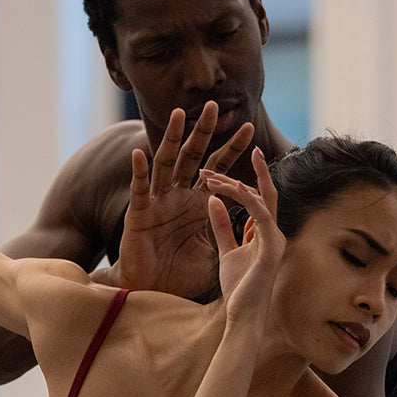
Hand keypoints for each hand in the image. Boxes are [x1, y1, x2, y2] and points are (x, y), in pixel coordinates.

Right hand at [117, 103, 253, 297]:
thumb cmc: (179, 274)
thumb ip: (229, 236)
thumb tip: (258, 232)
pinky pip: (140, 189)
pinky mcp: (139, 214)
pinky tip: (138, 153)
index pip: (219, 169)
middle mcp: (178, 194)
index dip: (233, 149)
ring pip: (166, 162)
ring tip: (179, 114)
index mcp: (197, 202)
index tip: (251, 129)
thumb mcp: (212, 253)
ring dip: (172, 138)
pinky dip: (138, 171)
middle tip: (215, 106)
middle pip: (193, 156)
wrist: (151, 291)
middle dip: (204, 131)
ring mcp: (157, 201)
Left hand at [201, 147, 285, 324]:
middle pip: (266, 193)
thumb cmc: (238, 289)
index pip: (257, 199)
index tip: (215, 170)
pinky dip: (244, 199)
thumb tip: (213, 201)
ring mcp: (275, 240)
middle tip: (244, 148)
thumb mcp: (226, 251)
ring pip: (261, 199)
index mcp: (265, 234)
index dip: (239, 182)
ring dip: (234, 184)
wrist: (242, 318)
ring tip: (211, 175)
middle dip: (255, 170)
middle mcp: (274, 233)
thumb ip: (222, 226)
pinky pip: (260, 215)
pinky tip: (223, 189)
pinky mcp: (271, 248)